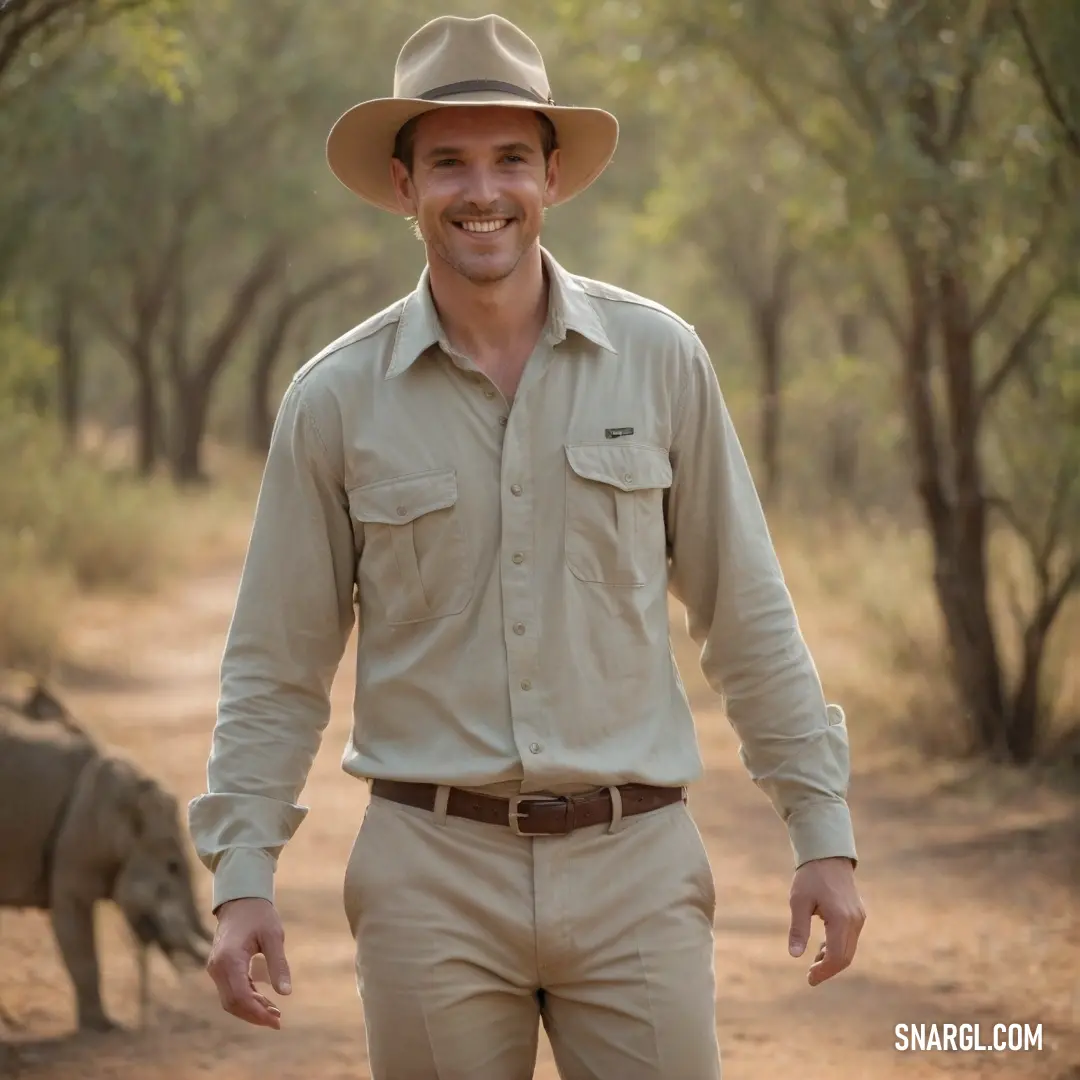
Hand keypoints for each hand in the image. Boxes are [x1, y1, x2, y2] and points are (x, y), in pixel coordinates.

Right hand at [205, 897, 291, 1028]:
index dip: (257, 1012)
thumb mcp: (274, 936)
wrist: (241, 900)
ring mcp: (216, 969)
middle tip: (278, 1020)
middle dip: (255, 1015)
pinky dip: (247, 1000)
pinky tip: (265, 1002)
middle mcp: (217, 967)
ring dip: (251, 1010)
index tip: (276, 1020)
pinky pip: (231, 991)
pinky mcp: (220, 969)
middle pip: (232, 1003)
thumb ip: (278, 964)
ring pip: (230, 1001)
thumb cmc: (259, 915)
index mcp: (229, 959)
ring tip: (275, 1013)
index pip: (239, 996)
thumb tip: (286, 993)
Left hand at [787, 856, 864, 986]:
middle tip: (810, 976)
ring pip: (849, 949)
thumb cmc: (810, 877)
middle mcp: (854, 921)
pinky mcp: (858, 914)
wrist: (828, 856)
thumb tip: (794, 955)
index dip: (823, 971)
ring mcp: (858, 918)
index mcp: (841, 920)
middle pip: (845, 957)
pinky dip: (837, 948)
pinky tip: (821, 949)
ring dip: (833, 959)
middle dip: (828, 969)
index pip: (836, 956)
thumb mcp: (799, 901)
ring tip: (814, 963)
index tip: (809, 979)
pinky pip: (850, 939)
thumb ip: (798, 929)